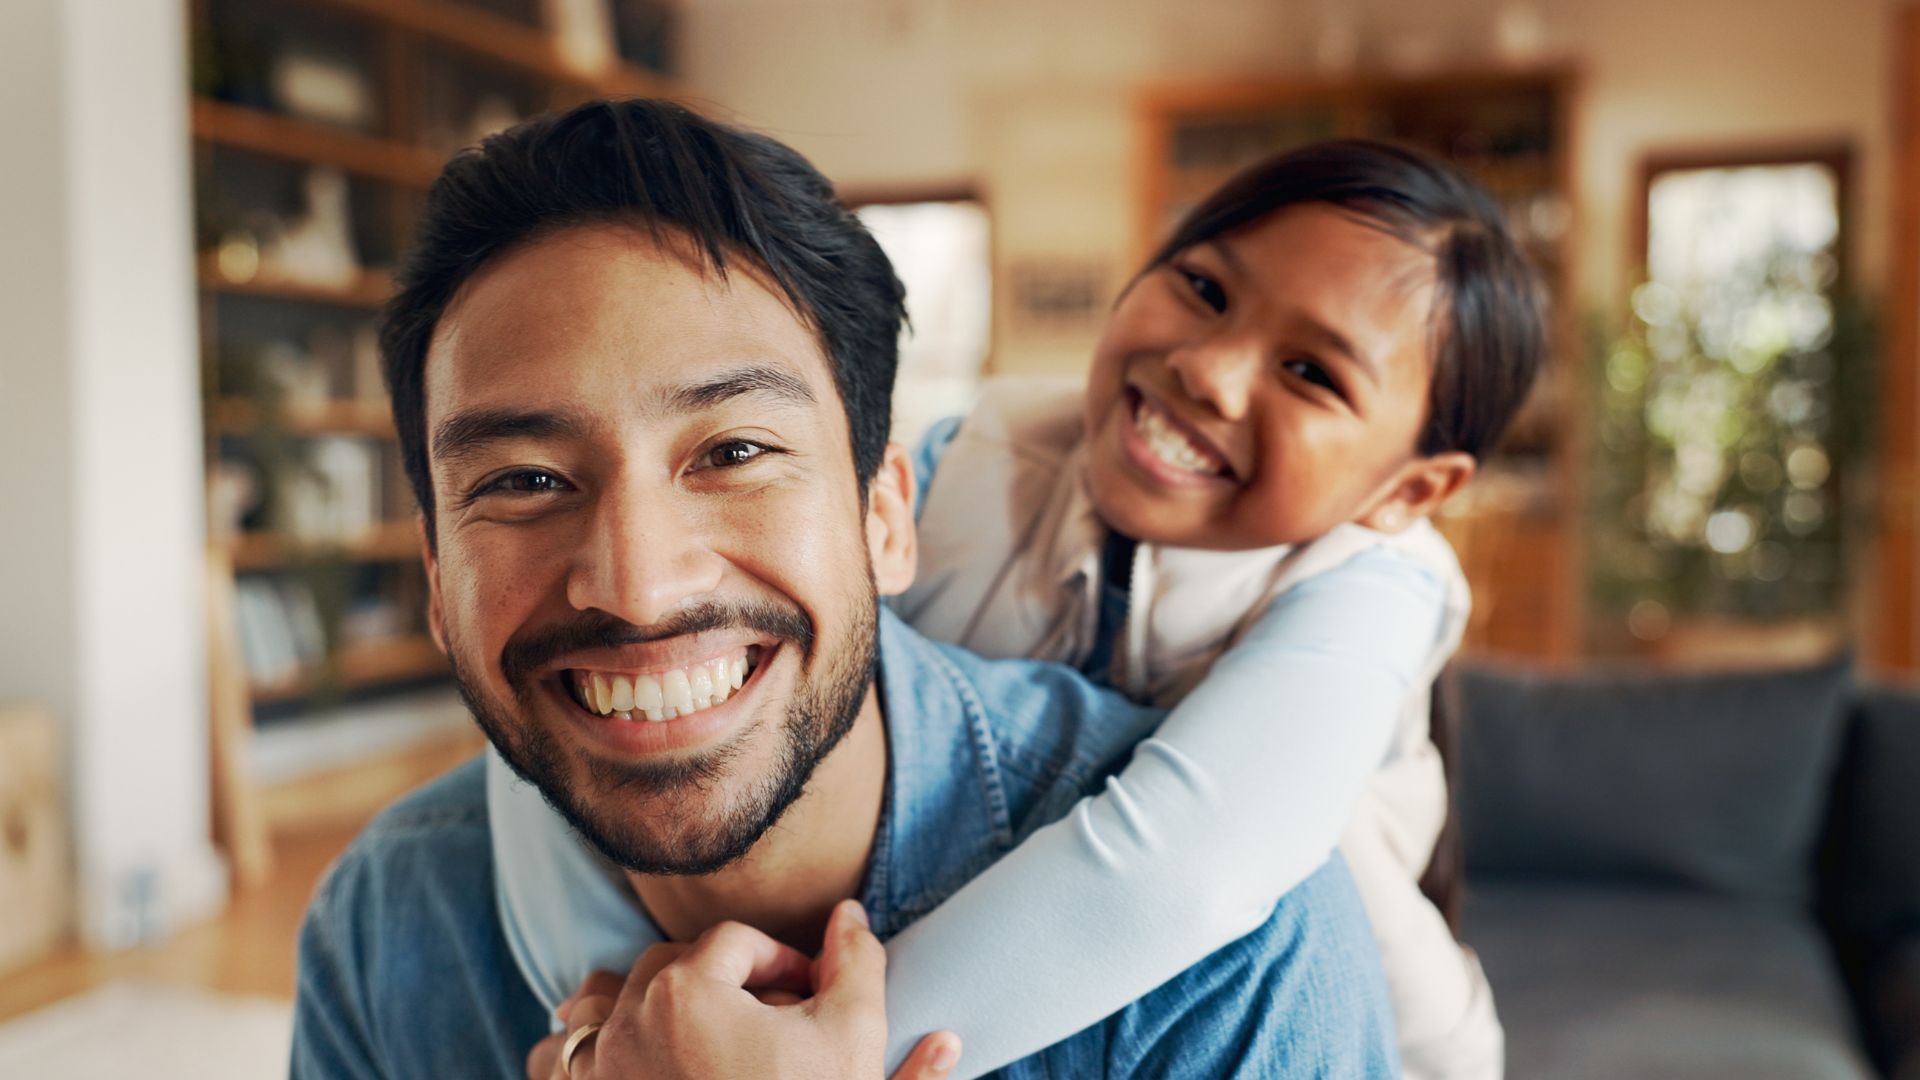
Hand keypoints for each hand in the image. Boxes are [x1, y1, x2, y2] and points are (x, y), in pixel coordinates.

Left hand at [526, 900, 961, 1079]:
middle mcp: (625, 1022)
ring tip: (696, 1033)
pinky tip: (632, 1060)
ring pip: (601, 1001)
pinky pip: (556, 1058)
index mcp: (685, 990)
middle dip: (718, 978)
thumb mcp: (852, 1034)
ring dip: (640, 1003)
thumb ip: (856, 961)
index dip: (783, 959)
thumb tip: (848, 912)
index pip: (736, 940)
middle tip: (767, 1015)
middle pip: (668, 963)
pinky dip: (581, 1049)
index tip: (811, 993)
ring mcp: (597, 1070)